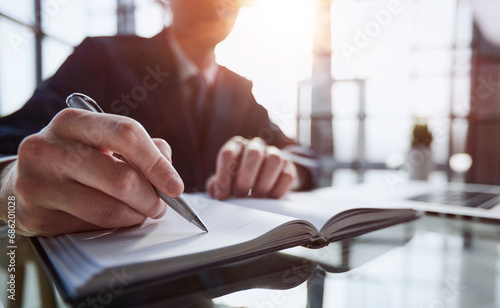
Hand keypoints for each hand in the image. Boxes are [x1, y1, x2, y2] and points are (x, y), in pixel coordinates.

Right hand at [0, 108, 182, 236]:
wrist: (19, 182)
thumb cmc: (72, 159)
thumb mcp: (101, 141)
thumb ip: (140, 148)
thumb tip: (168, 170)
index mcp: (71, 122)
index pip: (126, 134)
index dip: (157, 163)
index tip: (175, 186)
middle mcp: (48, 148)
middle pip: (122, 178)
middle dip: (151, 198)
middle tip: (159, 205)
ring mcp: (37, 183)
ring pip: (109, 209)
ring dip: (135, 215)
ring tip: (140, 212)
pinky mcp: (35, 216)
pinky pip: (91, 228)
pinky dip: (113, 226)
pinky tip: (113, 218)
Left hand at [205, 136, 297, 199]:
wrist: (263, 182)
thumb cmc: (238, 181)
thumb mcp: (225, 182)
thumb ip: (216, 186)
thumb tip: (216, 191)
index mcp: (237, 145)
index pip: (228, 153)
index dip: (224, 175)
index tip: (222, 194)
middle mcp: (256, 145)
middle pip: (254, 153)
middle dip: (245, 178)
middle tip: (240, 195)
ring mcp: (274, 153)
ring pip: (274, 160)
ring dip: (263, 182)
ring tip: (254, 196)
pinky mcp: (289, 166)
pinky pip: (287, 175)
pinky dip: (277, 190)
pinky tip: (268, 197)